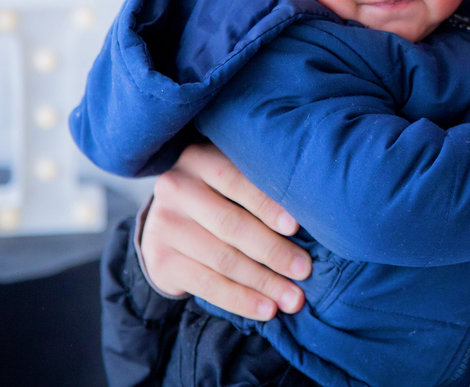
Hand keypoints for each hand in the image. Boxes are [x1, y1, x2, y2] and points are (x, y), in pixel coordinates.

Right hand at [140, 142, 312, 320]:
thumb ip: (261, 186)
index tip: (296, 226)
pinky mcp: (159, 260)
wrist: (168, 222)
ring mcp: (164, 225)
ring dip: (263, 282)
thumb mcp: (233, 179)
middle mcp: (175, 188)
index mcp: (199, 159)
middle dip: (273, 251)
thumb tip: (310, 218)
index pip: (236, 181)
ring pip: (222, 259)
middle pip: (231, 225)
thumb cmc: (218, 196)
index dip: (267, 204)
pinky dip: (241, 299)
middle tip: (305, 270)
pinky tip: (267, 309)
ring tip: (293, 298)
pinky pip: (207, 285)